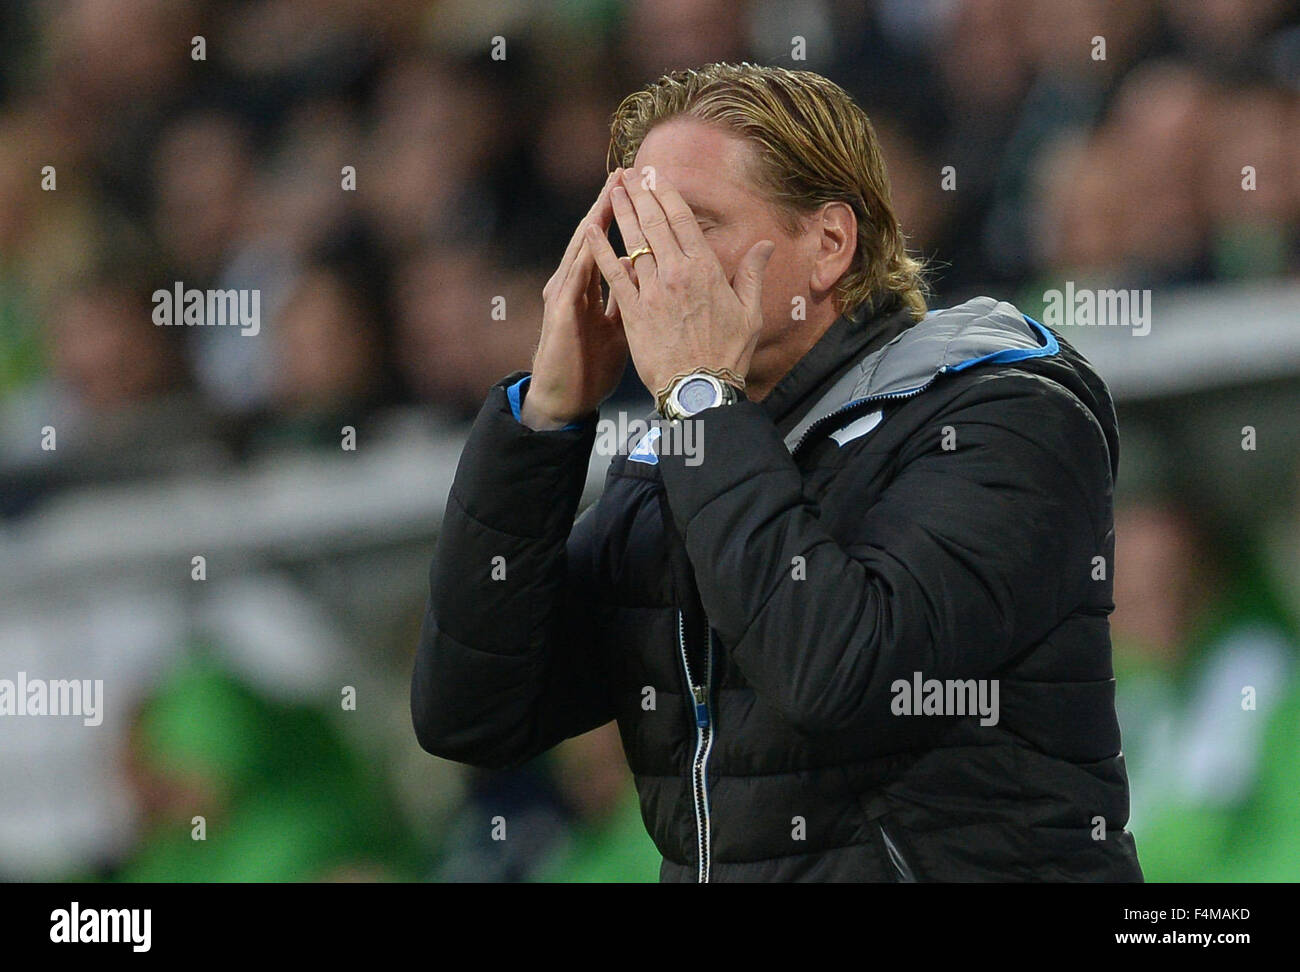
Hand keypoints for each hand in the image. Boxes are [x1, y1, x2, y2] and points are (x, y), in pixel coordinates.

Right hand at [523, 171, 633, 429]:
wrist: (565, 398)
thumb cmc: (590, 364)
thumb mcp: (618, 326)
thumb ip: (629, 297)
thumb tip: (649, 275)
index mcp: (590, 285)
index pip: (612, 242)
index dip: (629, 216)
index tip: (647, 188)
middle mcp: (575, 283)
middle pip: (594, 234)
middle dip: (612, 203)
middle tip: (629, 170)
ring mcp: (565, 295)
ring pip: (582, 247)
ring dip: (596, 218)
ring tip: (611, 190)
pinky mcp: (562, 313)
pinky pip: (575, 278)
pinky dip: (584, 255)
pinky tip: (593, 235)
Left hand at [585, 169, 774, 398]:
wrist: (699, 389)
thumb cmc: (728, 354)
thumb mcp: (750, 312)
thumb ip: (752, 274)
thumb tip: (765, 244)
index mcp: (706, 270)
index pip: (683, 221)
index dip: (667, 194)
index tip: (657, 176)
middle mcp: (677, 274)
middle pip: (654, 223)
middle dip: (641, 194)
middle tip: (630, 173)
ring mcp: (653, 291)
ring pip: (633, 242)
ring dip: (621, 212)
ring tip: (613, 189)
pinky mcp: (633, 311)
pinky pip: (613, 273)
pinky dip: (600, 249)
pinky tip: (591, 229)